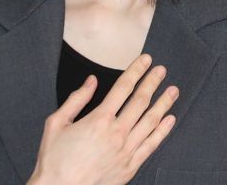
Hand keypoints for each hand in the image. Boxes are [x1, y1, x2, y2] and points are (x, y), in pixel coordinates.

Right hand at [27, 54, 178, 184]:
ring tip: (173, 90)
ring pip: (151, 121)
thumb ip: (76, 100)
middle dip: (153, 82)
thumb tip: (91, 81)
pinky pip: (152, 144)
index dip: (137, 71)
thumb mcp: (56, 124)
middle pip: (141, 100)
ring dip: (164, 103)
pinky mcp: (130, 166)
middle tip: (162, 70)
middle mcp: (116, 133)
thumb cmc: (53, 161)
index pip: (123, 88)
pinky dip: (163, 131)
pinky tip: (171, 119)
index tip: (146, 60)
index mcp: (99, 119)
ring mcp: (126, 150)